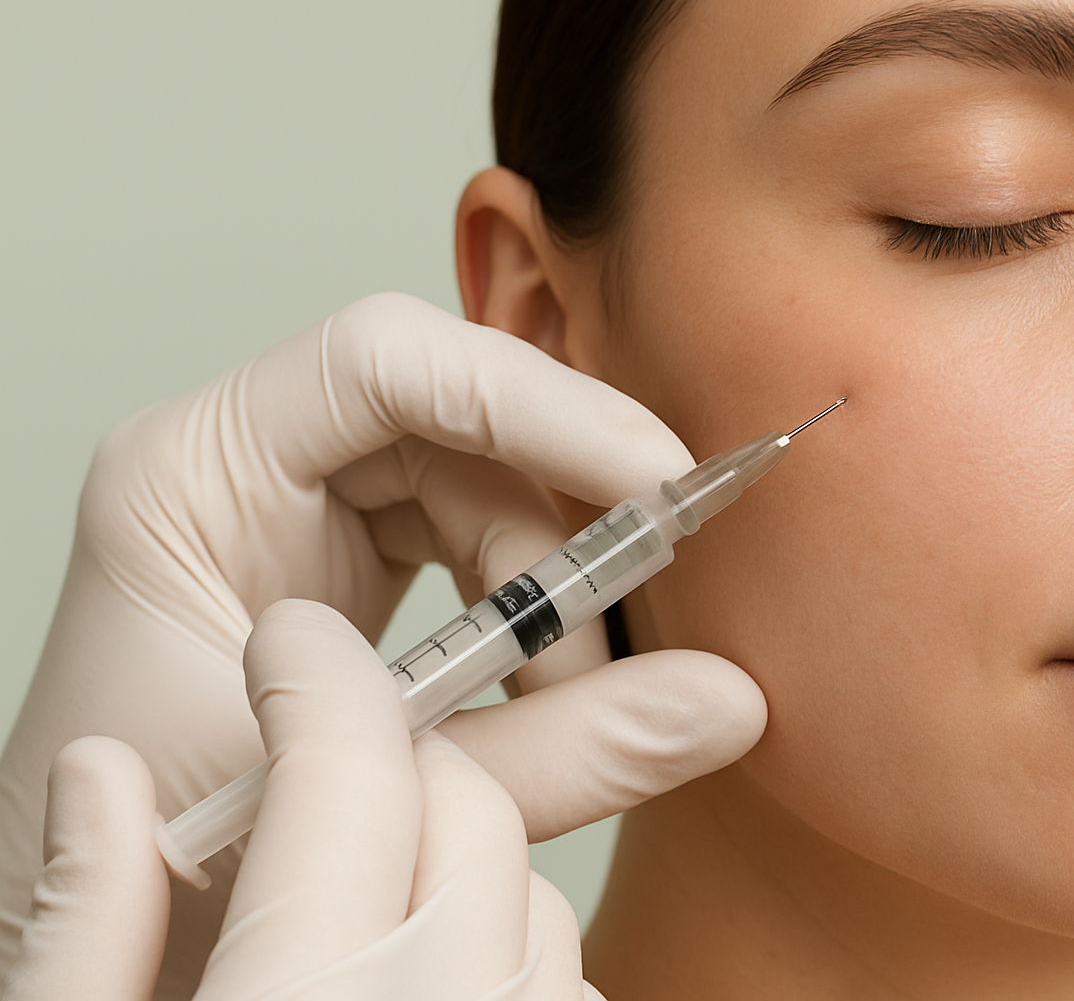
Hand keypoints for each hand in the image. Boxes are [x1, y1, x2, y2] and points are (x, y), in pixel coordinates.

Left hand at [0, 294, 765, 994]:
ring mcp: (294, 514)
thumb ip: (556, 756)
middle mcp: (245, 470)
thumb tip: (723, 702)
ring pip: (481, 489)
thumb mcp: (362, 803)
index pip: (383, 363)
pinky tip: (551, 688)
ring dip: (556, 588)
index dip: (538, 402)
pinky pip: (471, 550)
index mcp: (190, 478)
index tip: (656, 480)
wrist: (120, 955)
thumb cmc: (158, 875)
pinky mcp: (340, 569)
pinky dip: (532, 618)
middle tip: (644, 612)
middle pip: (452, 424)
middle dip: (562, 520)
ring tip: (583, 697)